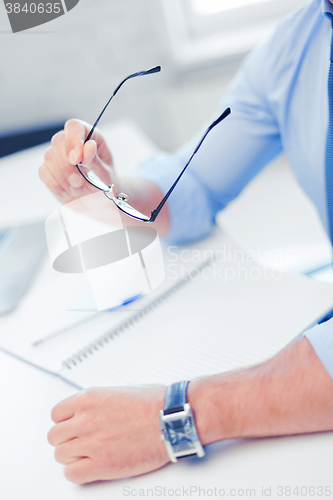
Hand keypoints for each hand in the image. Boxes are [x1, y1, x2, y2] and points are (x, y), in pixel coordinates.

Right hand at [39, 119, 117, 202]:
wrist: (98, 202)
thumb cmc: (104, 184)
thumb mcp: (106, 175)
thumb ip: (96, 161)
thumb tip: (88, 145)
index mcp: (89, 137)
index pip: (74, 127)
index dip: (73, 140)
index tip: (77, 159)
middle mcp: (71, 143)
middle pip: (58, 141)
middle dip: (67, 164)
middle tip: (79, 182)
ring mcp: (58, 156)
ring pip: (49, 157)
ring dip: (63, 177)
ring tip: (78, 190)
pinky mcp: (49, 170)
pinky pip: (44, 172)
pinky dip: (56, 185)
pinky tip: (68, 192)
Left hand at [47, 386, 169, 483]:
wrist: (172, 419)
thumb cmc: (155, 403)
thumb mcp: (120, 390)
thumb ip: (100, 402)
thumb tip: (93, 410)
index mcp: (89, 398)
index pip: (57, 413)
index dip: (65, 421)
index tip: (71, 426)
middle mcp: (86, 419)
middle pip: (55, 436)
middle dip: (67, 439)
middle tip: (79, 442)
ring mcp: (92, 442)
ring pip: (61, 455)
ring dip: (72, 456)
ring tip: (88, 455)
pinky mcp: (102, 465)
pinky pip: (72, 474)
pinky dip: (78, 472)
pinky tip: (90, 467)